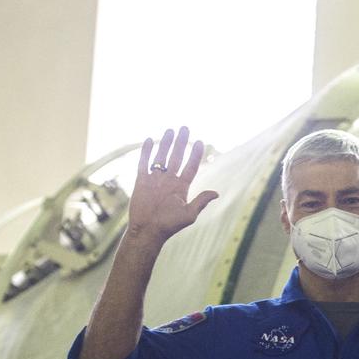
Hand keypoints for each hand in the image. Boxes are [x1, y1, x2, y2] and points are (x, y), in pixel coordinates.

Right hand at [128, 127, 217, 245]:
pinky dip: (147, 152)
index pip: (191, 166)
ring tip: (170, 130)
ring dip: (166, 143)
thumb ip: (201, 201)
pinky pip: (144, 163)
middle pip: (177, 157)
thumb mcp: (189, 214)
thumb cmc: (169, 225)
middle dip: (181, 143)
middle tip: (185, 128)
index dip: (196, 154)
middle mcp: (169, 180)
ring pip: (161, 157)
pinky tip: (150, 140)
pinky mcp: (141, 181)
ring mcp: (155, 179)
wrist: (147, 231)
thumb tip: (216, 193)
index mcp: (181, 187)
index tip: (200, 142)